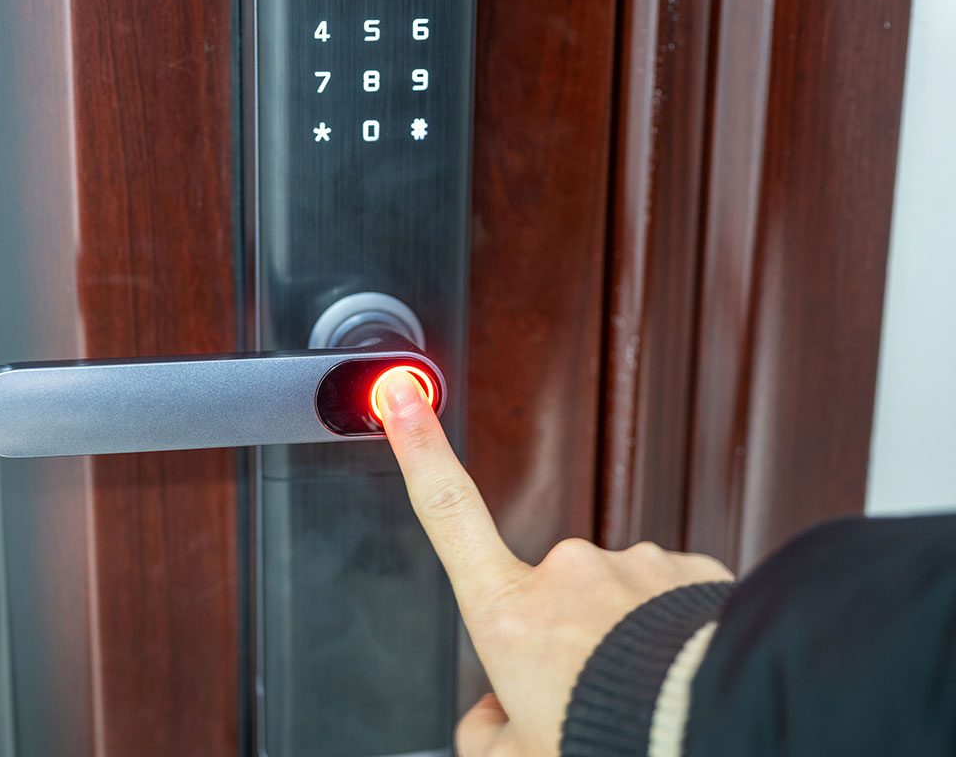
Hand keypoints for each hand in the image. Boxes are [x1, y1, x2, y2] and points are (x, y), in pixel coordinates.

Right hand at [375, 368, 733, 756]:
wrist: (715, 733)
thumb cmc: (615, 741)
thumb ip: (487, 734)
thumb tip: (488, 720)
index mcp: (510, 612)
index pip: (448, 513)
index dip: (419, 449)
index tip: (402, 394)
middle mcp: (566, 574)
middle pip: (547, 601)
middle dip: (562, 644)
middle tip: (587, 702)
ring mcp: (629, 567)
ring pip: (613, 606)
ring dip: (622, 644)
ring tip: (642, 697)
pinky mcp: (687, 571)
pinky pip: (666, 602)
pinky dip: (669, 635)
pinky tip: (678, 675)